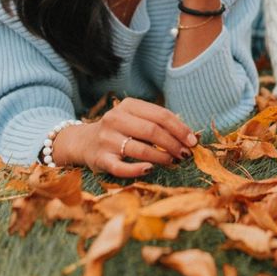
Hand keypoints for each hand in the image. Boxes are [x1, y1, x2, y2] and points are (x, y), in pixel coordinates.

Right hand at [52, 98, 197, 176]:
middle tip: (185, 154)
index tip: (193, 141)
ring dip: (161, 157)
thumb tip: (190, 137)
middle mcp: (115, 119)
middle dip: (173, 143)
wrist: (84, 142)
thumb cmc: (119, 131)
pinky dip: (137, 169)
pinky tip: (150, 169)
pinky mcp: (101, 159)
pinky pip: (121, 167)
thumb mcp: (134, 119)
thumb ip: (157, 123)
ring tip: (172, 161)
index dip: (180, 128)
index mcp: (128, 106)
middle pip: (152, 131)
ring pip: (140, 149)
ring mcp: (107, 139)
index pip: (160, 115)